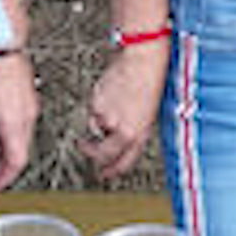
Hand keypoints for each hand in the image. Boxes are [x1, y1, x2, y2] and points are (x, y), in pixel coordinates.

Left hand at [0, 51, 37, 189]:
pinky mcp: (30, 101)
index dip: (5, 177)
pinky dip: (10, 137)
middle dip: (3, 167)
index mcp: (13, 123)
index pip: (16, 161)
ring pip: (22, 141)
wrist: (3, 48)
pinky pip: (23, 127)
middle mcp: (27, 118)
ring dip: (6, 151)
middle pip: (20, 153)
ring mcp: (31, 109)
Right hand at [81, 45, 170, 178]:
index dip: (112, 172)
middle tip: (85, 147)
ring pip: (95, 127)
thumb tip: (118, 140)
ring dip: (99, 120)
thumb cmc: (150, 82)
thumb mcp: (147, 114)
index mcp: (140, 134)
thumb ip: (132, 130)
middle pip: (101, 154)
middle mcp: (123, 129)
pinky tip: (109, 93)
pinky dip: (97, 104)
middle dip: (91, 153)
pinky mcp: (96, 104)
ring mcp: (108, 117)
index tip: (104, 174)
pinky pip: (93, 110)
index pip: (124, 163)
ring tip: (112, 102)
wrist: (142, 61)